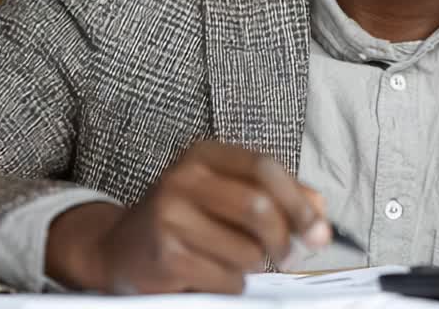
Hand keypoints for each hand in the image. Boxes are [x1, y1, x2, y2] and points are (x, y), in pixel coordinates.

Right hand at [45, 141, 329, 293]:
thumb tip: (320, 212)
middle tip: (288, 256)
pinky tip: (216, 275)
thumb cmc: (185, 220)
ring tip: (237, 262)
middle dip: (284, 238)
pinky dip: (233, 284)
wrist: (118, 249)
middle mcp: (183, 177)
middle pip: (258, 207)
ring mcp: (170, 215)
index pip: (265, 168)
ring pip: (246, 249)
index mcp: (204, 154)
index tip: (319, 229)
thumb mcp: (226, 195)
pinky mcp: (166, 254)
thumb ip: (276, 197)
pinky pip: (226, 278)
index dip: (299, 201)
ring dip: (254, 265)